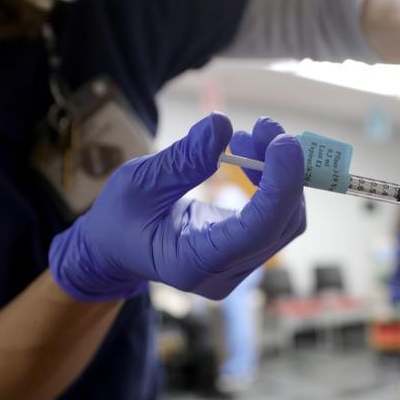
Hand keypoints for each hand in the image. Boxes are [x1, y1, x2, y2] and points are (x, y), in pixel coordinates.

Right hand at [49, 114, 305, 300]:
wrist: (114, 249)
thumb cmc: (120, 217)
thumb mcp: (138, 182)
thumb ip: (182, 159)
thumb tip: (222, 125)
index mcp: (192, 262)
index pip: (257, 230)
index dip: (280, 186)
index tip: (283, 143)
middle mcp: (222, 274)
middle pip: (281, 225)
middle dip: (283, 172)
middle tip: (261, 127)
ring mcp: (237, 268)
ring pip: (285, 221)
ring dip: (281, 174)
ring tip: (251, 137)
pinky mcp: (244, 255)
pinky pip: (275, 219)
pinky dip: (274, 184)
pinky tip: (252, 157)